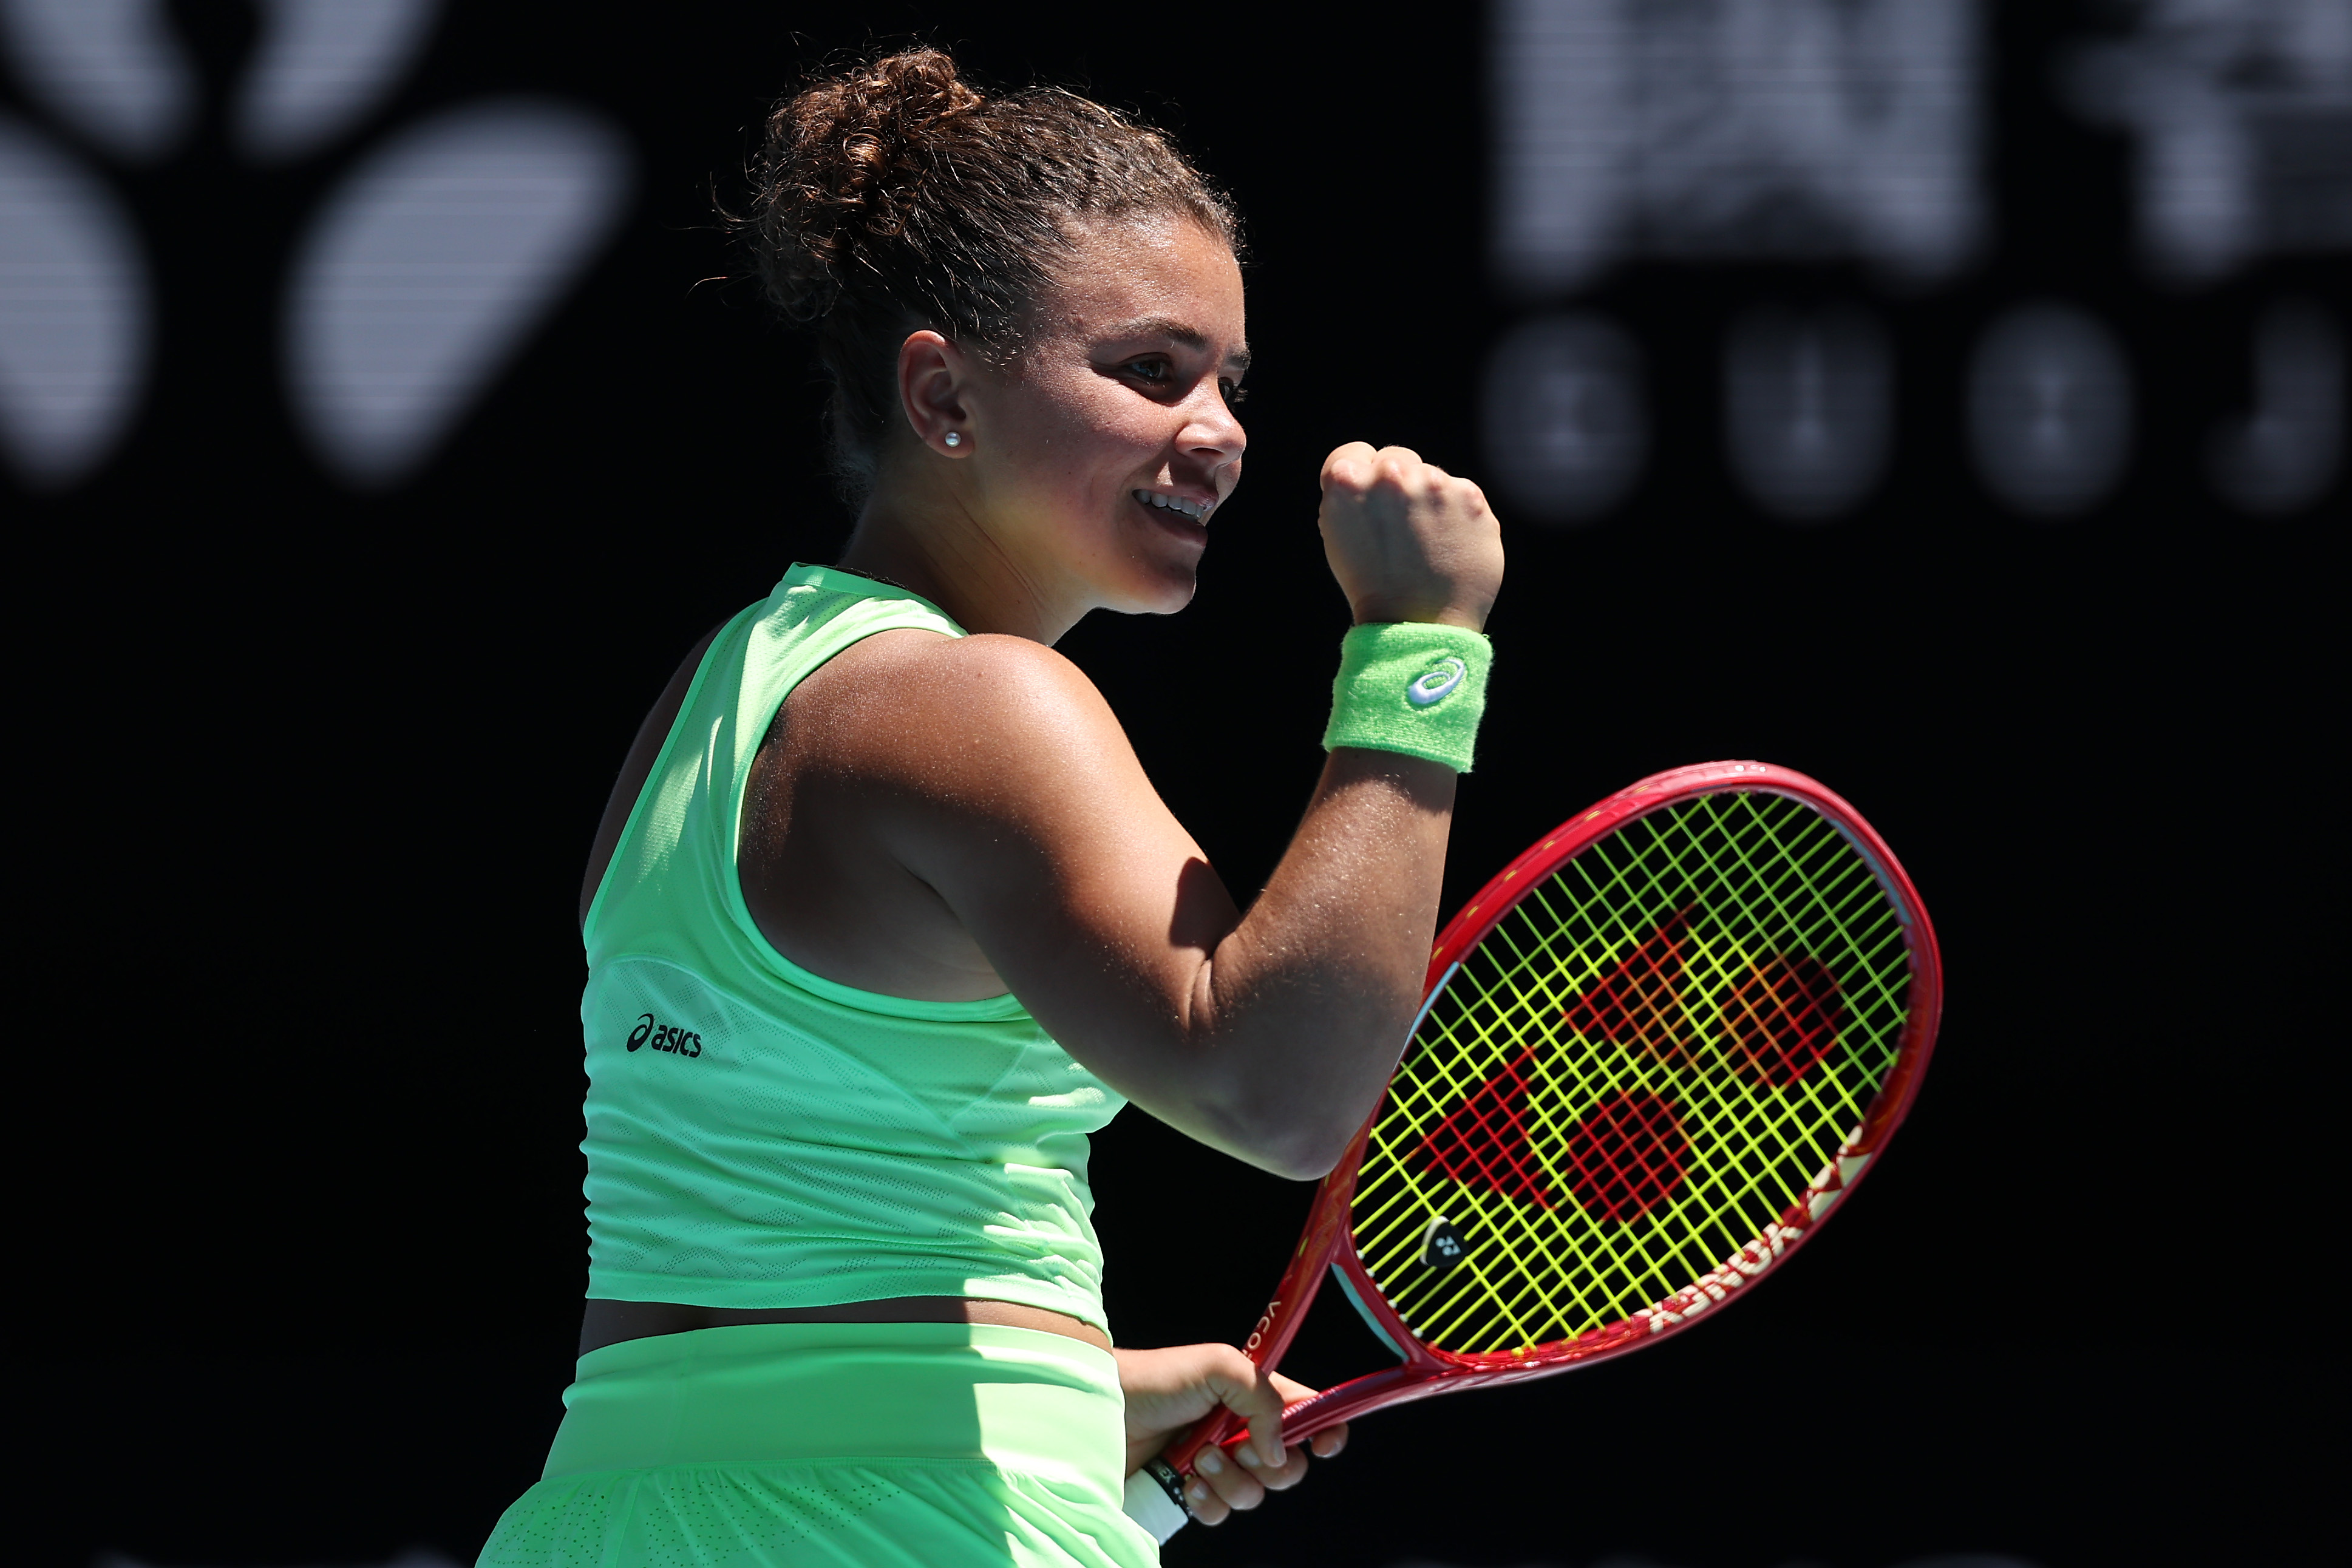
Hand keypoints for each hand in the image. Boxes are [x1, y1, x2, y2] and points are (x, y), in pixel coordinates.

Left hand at [1115, 1343, 1350, 1525]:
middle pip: (1289, 1465)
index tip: (1326, 1444)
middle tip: (1234, 1444)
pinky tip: (1186, 1482)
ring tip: (1196, 1458)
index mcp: (1254, 1395)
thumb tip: (1278, 1449)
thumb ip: (1264, 1398)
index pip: (1307, 1413)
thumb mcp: (1219, 1366)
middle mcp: (1240, 1431)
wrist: (1102, 1414)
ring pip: (1255, 1494)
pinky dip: (1207, 1501)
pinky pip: (1221, 1514)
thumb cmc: (1155, 1380)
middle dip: (1266, 1462)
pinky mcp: (1193, 1492)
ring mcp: (1217, 1464)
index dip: (1326, 1429)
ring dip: (1229, 1479)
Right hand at [1317, 442, 1502, 631]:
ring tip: (1426, 545)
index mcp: (1347, 481)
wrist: (1417, 624)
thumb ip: (1354, 494)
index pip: (1353, 452)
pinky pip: (1461, 495)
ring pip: (1431, 478)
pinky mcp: (1471, 497)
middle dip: (1397, 487)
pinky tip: (1450, 547)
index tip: (1368, 500)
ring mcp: (1434, 484)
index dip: (1359, 475)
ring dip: (1429, 502)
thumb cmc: (1372, 584)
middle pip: (1396, 459)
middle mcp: (1391, 474)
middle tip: (1400, 531)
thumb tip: (1375, 471)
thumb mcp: (1338, 534)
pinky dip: (1457, 517)